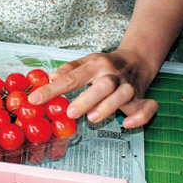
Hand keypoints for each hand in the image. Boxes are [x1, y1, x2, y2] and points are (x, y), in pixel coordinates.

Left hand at [27, 49, 158, 128]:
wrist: (138, 59)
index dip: (53, 89)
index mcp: (97, 64)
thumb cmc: (106, 64)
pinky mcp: (142, 97)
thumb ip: (69, 70)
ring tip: (92, 118)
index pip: (73, 77)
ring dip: (108, 107)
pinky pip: (147, 107)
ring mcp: (129, 86)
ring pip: (124, 95)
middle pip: (104, 85)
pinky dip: (140, 117)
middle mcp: (114, 74)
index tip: (35, 100)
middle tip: (71, 112)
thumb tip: (51, 77)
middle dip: (87, 99)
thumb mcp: (86, 61)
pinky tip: (126, 124)